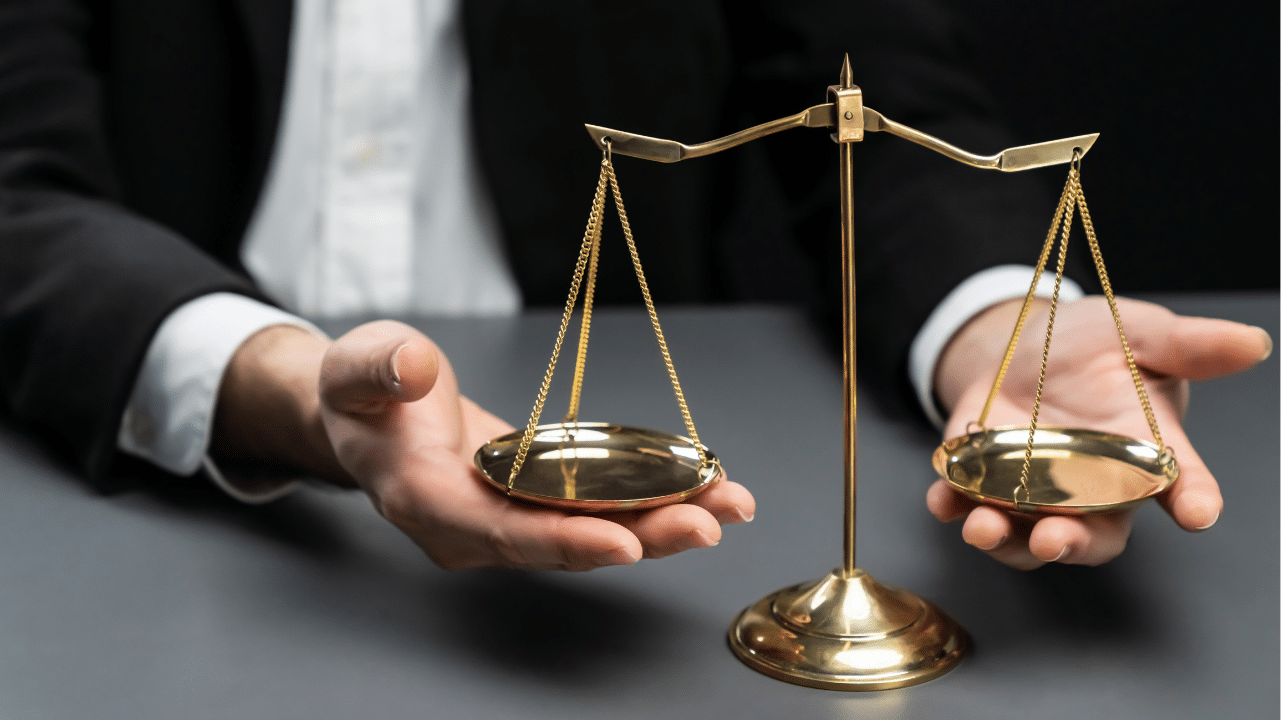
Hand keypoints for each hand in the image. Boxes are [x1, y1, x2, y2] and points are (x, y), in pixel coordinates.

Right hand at [214, 321, 754, 570]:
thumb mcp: (358, 367)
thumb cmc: (362, 394)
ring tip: (728, 505)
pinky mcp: (533, 504)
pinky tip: (701, 490)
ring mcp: (505, 522)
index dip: (562, 541)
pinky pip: (596, 511)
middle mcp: (472, 528)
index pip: (499, 532)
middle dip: (641, 537)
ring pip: (590, 533)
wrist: (369, 415)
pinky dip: (649, 502)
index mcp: (426, 501)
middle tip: (708, 523)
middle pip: (563, 544)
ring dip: (662, 522)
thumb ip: (381, 369)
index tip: (623, 541)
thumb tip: (416, 370)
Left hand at [927, 296, 1270, 569]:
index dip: (1193, 500)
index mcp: (1144, 453)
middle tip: (1053, 540)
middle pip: (1096, 536)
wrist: (1023, 341)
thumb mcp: (1137, 332)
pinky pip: (969, 508)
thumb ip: (1186, 345)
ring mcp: (1036, 491)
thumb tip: (1250, 341)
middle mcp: (1093, 486)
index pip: (1180, 483)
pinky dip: (953, 509)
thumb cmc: (1093, 345)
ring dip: (1005, 541)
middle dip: (1072, 544)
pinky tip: (943, 503)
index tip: (1198, 512)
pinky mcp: (984, 481)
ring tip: (983, 528)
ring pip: (1027, 537)